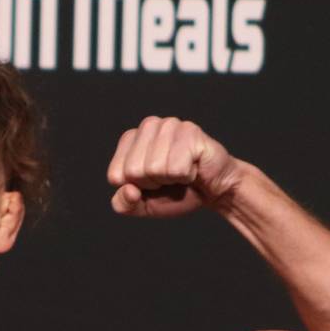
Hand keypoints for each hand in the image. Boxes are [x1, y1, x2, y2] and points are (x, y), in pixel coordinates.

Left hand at [106, 117, 240, 217]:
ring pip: (154, 169)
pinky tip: (193, 167)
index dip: (135, 188)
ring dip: (171, 179)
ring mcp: (170, 125)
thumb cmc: (177, 192)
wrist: (214, 190)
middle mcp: (148, 126)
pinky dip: (186, 176)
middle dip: (152, 184)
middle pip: (133, 171)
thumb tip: (129, 190)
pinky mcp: (190, 132)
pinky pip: (176, 168)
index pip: (115, 175)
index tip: (152, 182)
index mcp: (130, 139)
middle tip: (169, 177)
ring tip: (181, 171)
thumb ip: (123, 204)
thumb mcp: (142, 204)